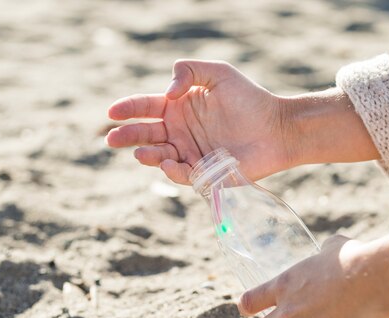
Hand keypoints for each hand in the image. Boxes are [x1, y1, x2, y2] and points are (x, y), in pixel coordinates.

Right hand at [106, 60, 378, 184]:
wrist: (276, 128)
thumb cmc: (250, 99)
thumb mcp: (219, 73)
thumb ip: (190, 71)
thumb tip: (167, 93)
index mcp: (179, 107)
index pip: (146, 107)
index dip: (128, 109)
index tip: (112, 112)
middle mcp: (180, 131)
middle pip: (146, 134)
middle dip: (127, 136)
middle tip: (112, 138)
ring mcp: (190, 153)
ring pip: (160, 156)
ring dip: (147, 154)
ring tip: (140, 152)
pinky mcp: (203, 174)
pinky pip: (182, 174)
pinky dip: (172, 171)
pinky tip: (167, 163)